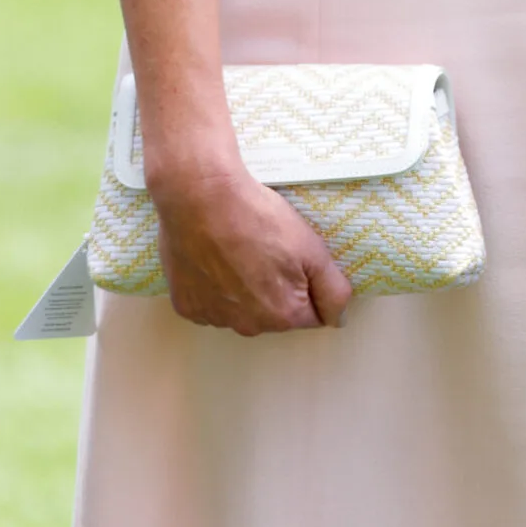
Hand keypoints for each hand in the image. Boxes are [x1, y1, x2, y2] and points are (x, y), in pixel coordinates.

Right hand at [151, 158, 351, 334]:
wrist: (202, 199)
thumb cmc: (260, 219)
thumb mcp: (313, 250)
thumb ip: (333, 291)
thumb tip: (339, 320)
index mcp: (282, 316)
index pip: (312, 316)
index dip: (310, 287)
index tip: (297, 261)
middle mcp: (248, 327)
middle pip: (275, 315)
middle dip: (278, 290)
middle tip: (269, 251)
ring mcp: (213, 318)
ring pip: (242, 310)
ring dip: (245, 291)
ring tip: (240, 252)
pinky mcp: (186, 305)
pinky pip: (211, 303)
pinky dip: (216, 287)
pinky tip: (215, 259)